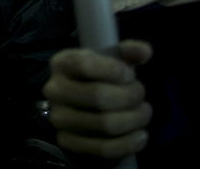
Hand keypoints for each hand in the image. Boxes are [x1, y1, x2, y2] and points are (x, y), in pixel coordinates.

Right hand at [43, 39, 152, 161]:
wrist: (79, 102)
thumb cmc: (98, 75)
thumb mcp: (110, 58)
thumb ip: (128, 51)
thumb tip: (145, 51)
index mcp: (61, 63)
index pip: (85, 65)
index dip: (114, 70)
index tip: (129, 74)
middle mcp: (54, 90)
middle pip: (99, 97)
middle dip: (130, 96)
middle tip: (141, 94)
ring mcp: (59, 118)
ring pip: (105, 124)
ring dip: (134, 119)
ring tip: (144, 112)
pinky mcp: (67, 141)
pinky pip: (103, 148)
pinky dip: (128, 143)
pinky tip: (141, 135)